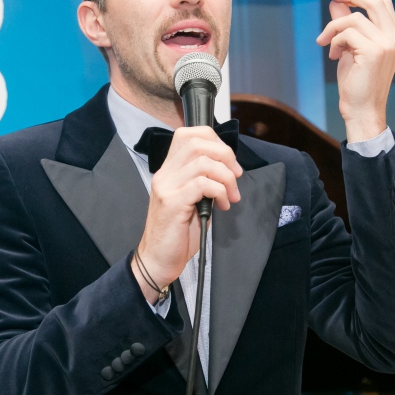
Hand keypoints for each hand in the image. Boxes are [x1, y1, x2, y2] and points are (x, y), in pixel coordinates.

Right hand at [133, 127, 242, 302]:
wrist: (158, 260)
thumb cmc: (178, 234)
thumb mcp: (194, 201)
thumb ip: (206, 181)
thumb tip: (229, 170)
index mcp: (169, 170)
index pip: (188, 135)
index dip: (214, 140)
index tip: (229, 162)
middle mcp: (165, 174)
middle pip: (197, 142)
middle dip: (225, 155)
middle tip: (236, 177)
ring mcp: (167, 187)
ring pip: (203, 162)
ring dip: (226, 178)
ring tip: (231, 196)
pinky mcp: (172, 203)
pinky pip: (202, 184)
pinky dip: (220, 191)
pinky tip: (223, 205)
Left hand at [315, 0, 394, 142]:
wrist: (361, 111)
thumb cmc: (357, 84)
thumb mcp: (351, 49)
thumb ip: (347, 24)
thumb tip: (336, 2)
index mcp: (394, 37)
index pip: (381, 4)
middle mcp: (394, 39)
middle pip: (374, 1)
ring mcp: (386, 44)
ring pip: (354, 18)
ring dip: (334, 28)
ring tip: (327, 44)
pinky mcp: (374, 52)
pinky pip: (347, 33)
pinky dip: (335, 41)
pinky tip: (334, 55)